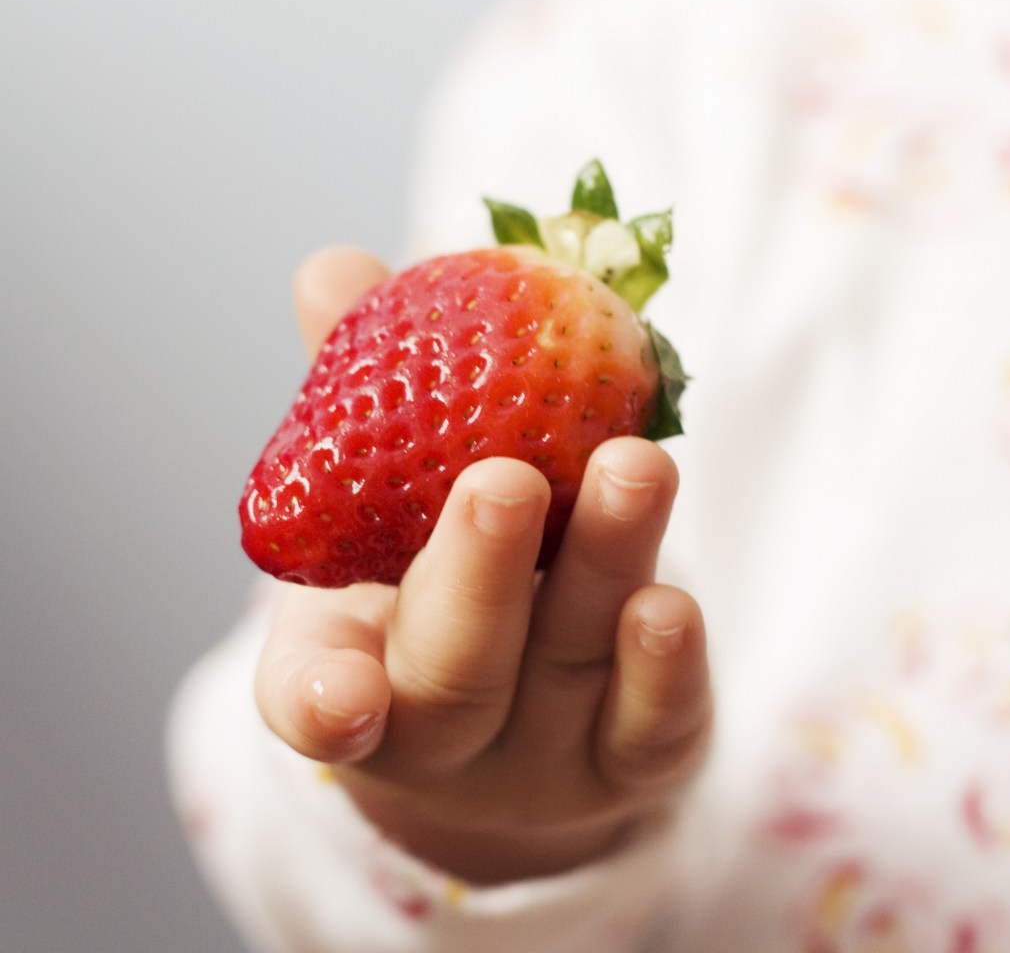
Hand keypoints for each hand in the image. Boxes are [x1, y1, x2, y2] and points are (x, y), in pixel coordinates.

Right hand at [255, 247, 711, 883]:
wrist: (520, 710)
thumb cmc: (436, 579)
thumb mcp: (389, 497)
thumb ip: (367, 392)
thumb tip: (333, 268)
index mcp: (356, 671)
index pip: (315, 702)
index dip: (322, 698)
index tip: (338, 692)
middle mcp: (445, 731)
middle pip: (455, 676)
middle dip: (478, 578)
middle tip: (500, 481)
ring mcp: (544, 757)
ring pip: (567, 671)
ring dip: (600, 567)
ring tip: (634, 465)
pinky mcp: (632, 764)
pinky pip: (654, 726)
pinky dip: (664, 669)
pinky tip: (671, 604)